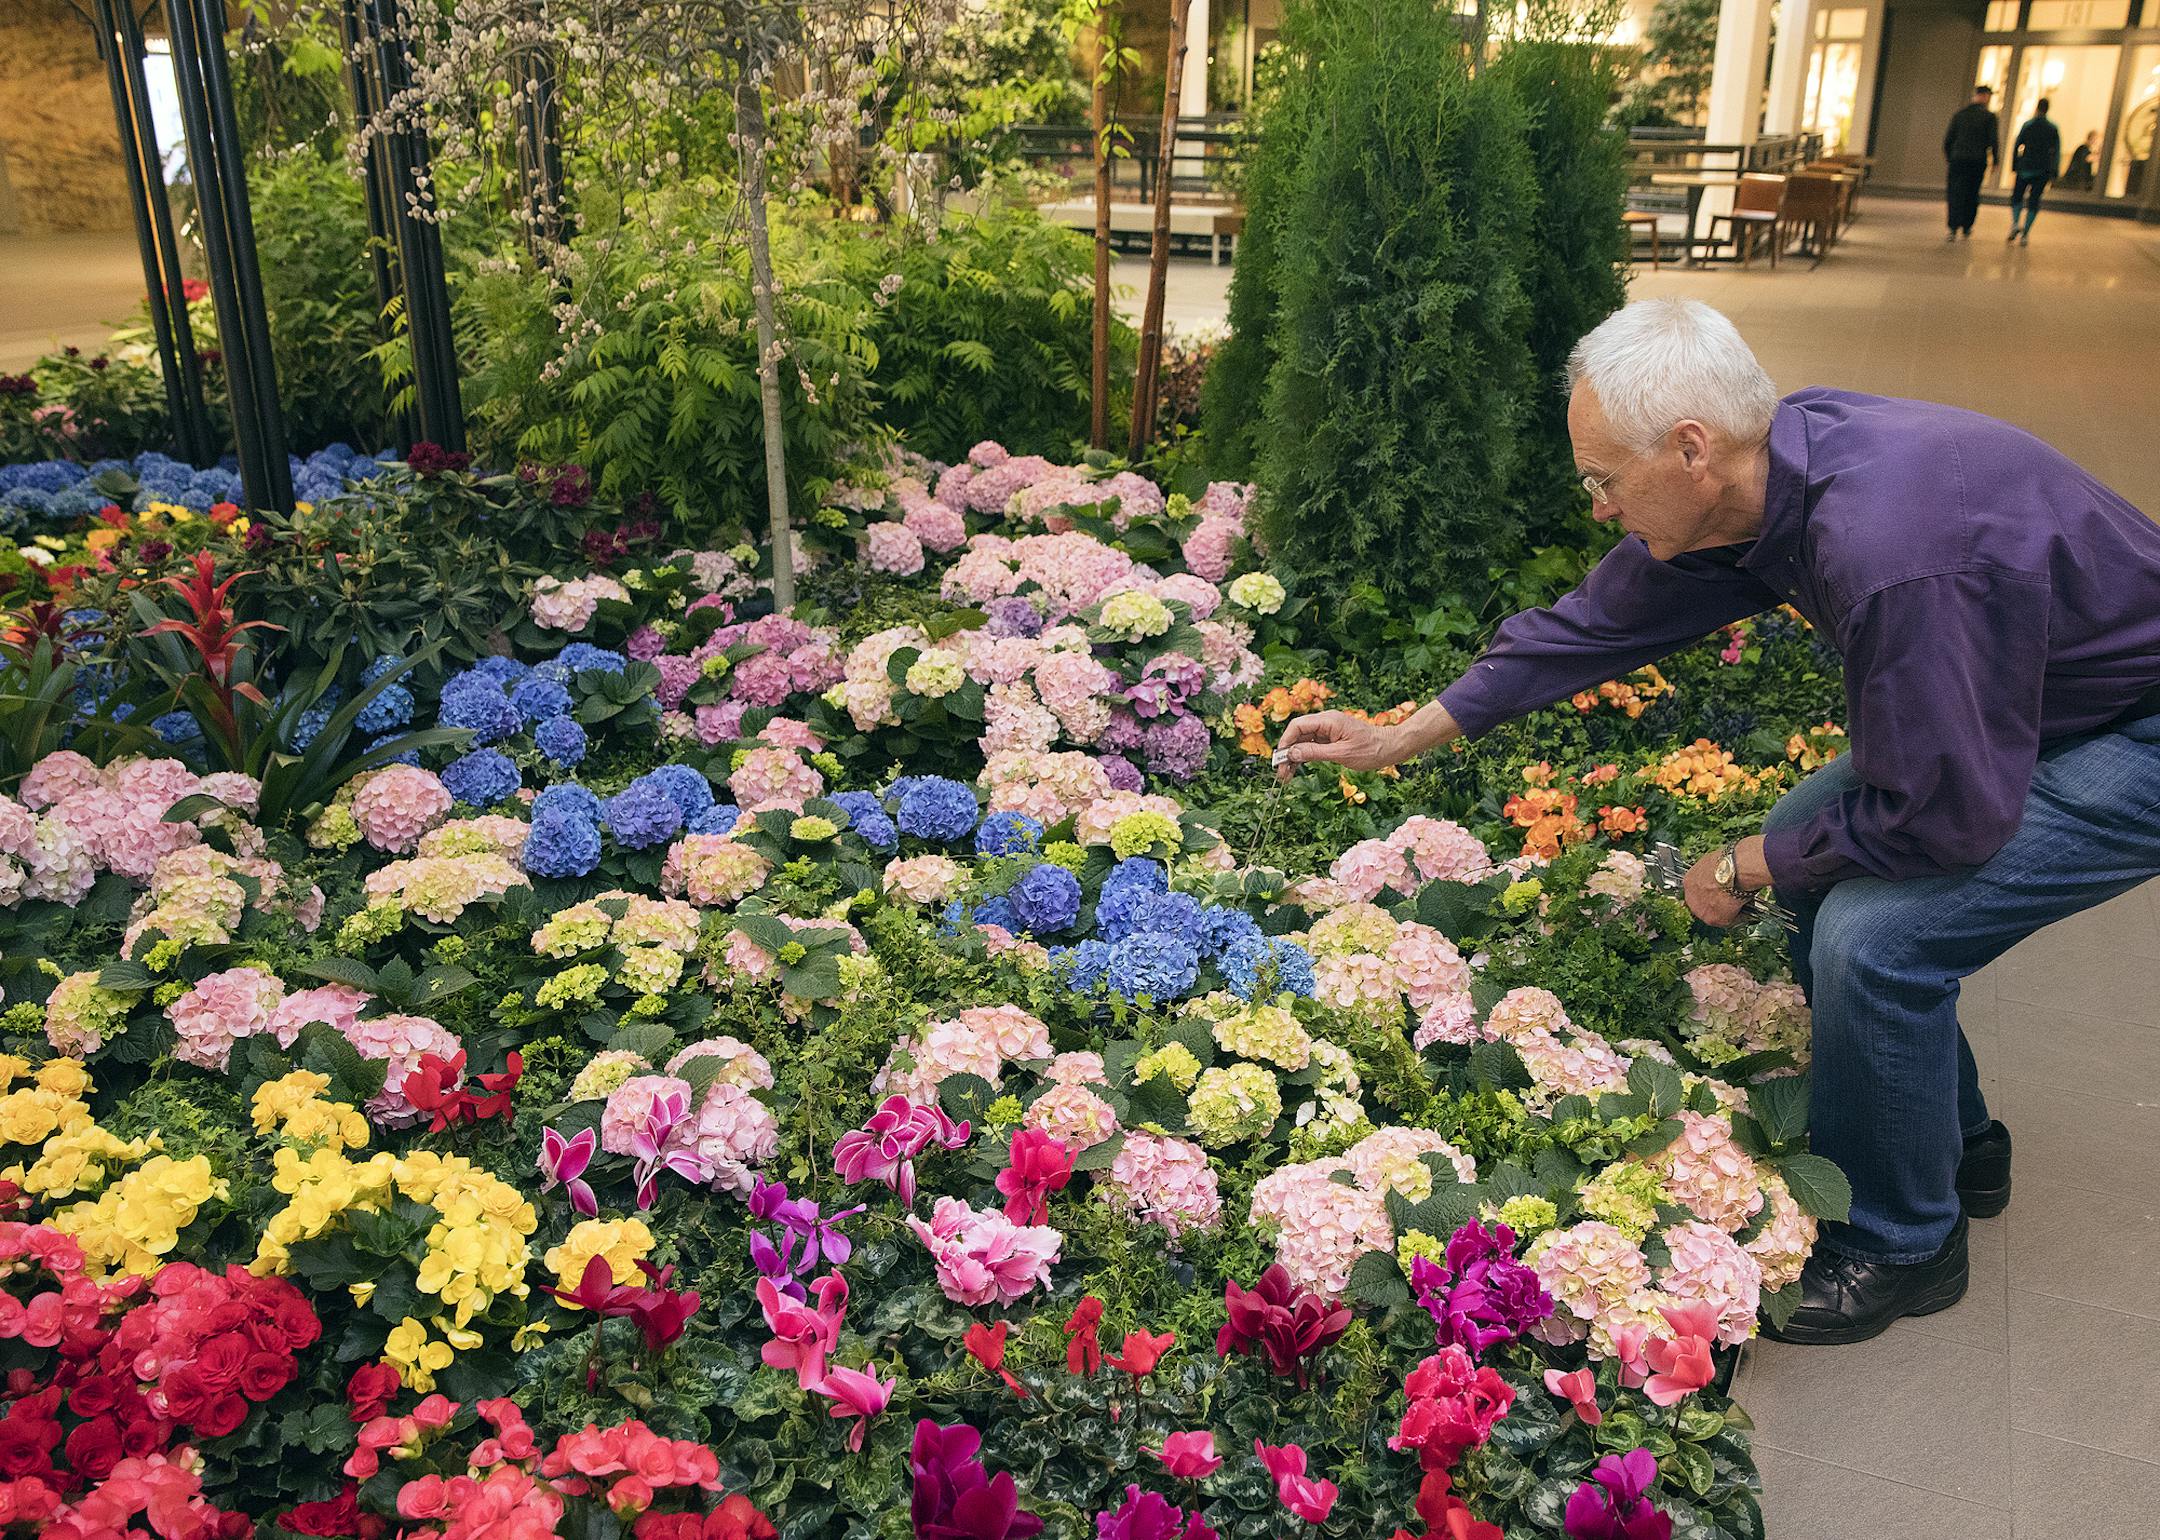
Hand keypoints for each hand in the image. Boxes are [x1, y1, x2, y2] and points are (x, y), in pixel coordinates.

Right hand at [1272, 712, 1402, 781]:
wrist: (1390, 747)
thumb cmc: (1371, 750)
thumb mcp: (1342, 754)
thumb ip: (1315, 753)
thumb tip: (1292, 753)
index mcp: (1328, 720)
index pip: (1298, 726)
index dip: (1286, 742)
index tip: (1280, 759)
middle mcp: (1325, 722)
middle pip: (1297, 734)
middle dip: (1287, 752)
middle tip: (1281, 773)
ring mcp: (1327, 730)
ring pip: (1302, 741)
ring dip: (1294, 757)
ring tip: (1286, 775)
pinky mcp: (1330, 739)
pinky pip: (1311, 746)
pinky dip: (1303, 757)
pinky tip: (1297, 768)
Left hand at [1682, 851, 1746, 926]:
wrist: (1735, 870)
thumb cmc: (1729, 863)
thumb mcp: (1713, 863)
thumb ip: (1712, 874)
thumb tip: (1720, 875)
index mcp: (1689, 881)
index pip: (1698, 891)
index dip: (1710, 893)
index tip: (1719, 893)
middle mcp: (1691, 897)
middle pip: (1703, 905)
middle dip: (1716, 904)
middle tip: (1730, 900)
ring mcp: (1700, 910)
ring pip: (1715, 914)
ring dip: (1727, 911)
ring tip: (1740, 903)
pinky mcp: (1713, 919)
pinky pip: (1727, 921)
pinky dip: (1737, 916)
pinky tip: (1744, 907)